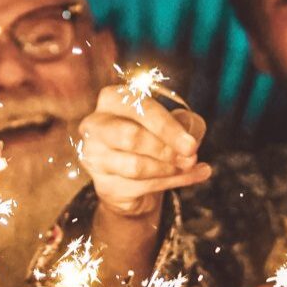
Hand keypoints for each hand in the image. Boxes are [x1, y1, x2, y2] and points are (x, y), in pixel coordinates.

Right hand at [76, 84, 209, 221]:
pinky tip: (186, 177)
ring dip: (168, 168)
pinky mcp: (103, 185)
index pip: (139, 109)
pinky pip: (140, 187)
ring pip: (135, 166)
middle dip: (165, 149)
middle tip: (190, 157)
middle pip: (131, 137)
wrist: (131, 176)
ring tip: (187, 166)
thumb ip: (185, 123)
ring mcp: (95, 157)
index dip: (167, 127)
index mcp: (112, 99)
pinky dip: (170, 183)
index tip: (191, 145)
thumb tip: (190, 139)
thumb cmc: (152, 137)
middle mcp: (95, 125)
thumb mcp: (172, 122)